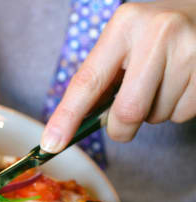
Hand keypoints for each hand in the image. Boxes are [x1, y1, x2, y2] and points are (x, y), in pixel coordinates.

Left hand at [41, 0, 195, 152]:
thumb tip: (76, 122)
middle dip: (120, 128)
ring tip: (162, 81)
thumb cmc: (157, 33)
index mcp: (125, 25)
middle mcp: (158, 33)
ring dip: (152, 113)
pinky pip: (182, 115)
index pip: (88, 81)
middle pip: (127, 111)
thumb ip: (103, 77)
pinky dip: (176, 110)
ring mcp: (189, 51)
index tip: (52, 143)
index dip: (67, 117)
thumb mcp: (125, 41)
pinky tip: (181, 83)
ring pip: (156, 116)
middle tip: (121, 124)